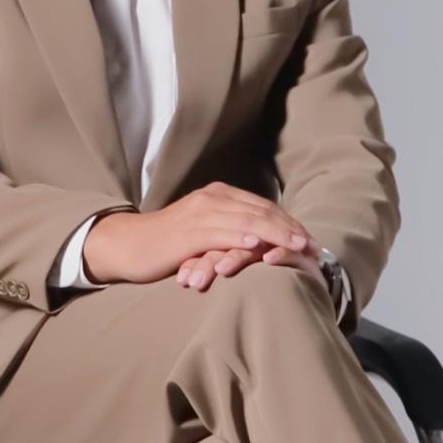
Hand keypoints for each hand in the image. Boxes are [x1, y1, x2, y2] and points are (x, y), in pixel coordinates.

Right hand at [84, 184, 317, 287]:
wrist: (128, 245)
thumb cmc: (169, 245)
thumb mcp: (206, 233)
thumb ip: (231, 233)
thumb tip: (265, 247)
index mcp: (219, 196)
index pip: (264, 206)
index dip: (289, 223)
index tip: (311, 241)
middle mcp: (212, 198)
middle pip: (261, 211)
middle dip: (290, 229)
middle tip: (313, 247)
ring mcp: (200, 213)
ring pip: (246, 220)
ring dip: (275, 234)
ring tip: (297, 246)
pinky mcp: (187, 231)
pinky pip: (219, 233)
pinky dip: (240, 237)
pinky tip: (257, 244)